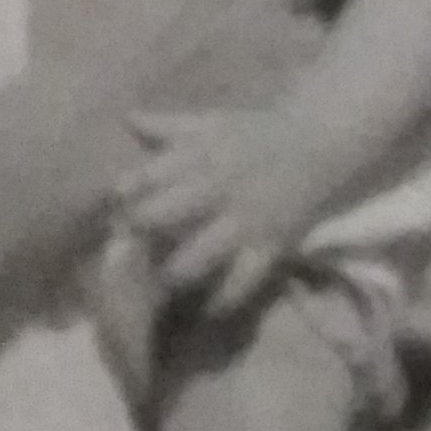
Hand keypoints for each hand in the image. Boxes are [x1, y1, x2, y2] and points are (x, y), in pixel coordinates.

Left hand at [115, 103, 328, 321]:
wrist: (319, 144)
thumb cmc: (258, 135)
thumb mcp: (213, 124)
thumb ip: (169, 127)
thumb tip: (127, 119)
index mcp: (199, 156)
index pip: (149, 176)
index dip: (124, 195)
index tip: (111, 211)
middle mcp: (217, 188)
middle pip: (164, 215)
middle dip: (140, 236)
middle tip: (122, 253)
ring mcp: (243, 220)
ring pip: (198, 255)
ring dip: (174, 273)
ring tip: (162, 284)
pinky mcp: (269, 246)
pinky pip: (242, 281)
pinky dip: (223, 300)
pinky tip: (208, 310)